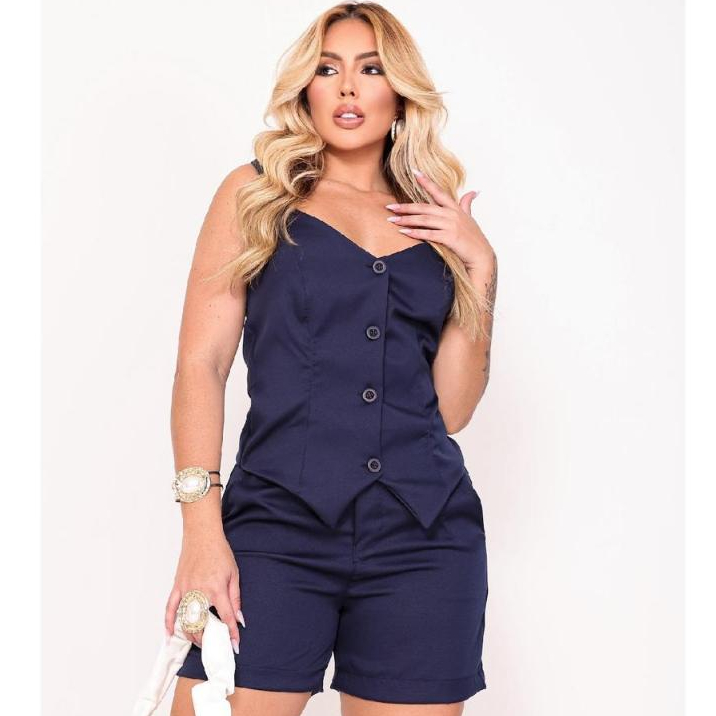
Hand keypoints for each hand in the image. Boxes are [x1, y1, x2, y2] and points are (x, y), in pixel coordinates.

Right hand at [164, 534, 244, 652]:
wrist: (202, 536)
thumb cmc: (220, 552)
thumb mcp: (234, 574)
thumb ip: (236, 598)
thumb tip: (239, 617)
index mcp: (217, 589)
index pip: (226, 616)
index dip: (231, 633)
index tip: (235, 645)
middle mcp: (200, 592)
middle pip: (202, 623)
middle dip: (208, 638)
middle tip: (214, 643)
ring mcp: (186, 590)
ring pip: (185, 620)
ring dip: (192, 634)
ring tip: (199, 640)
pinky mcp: (177, 586)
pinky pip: (170, 608)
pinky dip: (168, 622)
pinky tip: (170, 635)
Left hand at [385, 167, 494, 272]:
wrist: (481, 256)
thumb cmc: (474, 238)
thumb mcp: (470, 218)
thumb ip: (467, 204)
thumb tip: (474, 191)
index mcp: (455, 208)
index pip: (439, 192)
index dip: (427, 181)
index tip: (415, 172)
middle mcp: (452, 214)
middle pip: (425, 208)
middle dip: (406, 207)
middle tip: (389, 206)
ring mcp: (451, 225)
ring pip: (424, 220)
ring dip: (406, 219)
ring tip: (392, 220)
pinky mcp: (450, 237)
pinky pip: (429, 234)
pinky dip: (415, 232)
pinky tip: (404, 232)